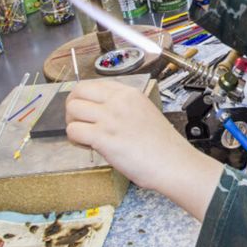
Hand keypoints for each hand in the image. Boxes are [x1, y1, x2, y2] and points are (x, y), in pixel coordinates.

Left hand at [66, 80, 222, 219]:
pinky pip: (74, 131)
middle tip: (80, 122)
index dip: (84, 98)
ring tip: (85, 137)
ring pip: (72, 110)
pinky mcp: (104, 137)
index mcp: (129, 93)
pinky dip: (75, 140)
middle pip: (78, 92)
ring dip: (73, 124)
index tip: (87, 111)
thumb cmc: (162, 144)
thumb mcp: (145, 112)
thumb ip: (123, 107)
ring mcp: (111, 118)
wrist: (174, 162)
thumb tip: (101, 111)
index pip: (93, 84)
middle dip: (72, 107)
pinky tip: (88, 146)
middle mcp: (118, 101)